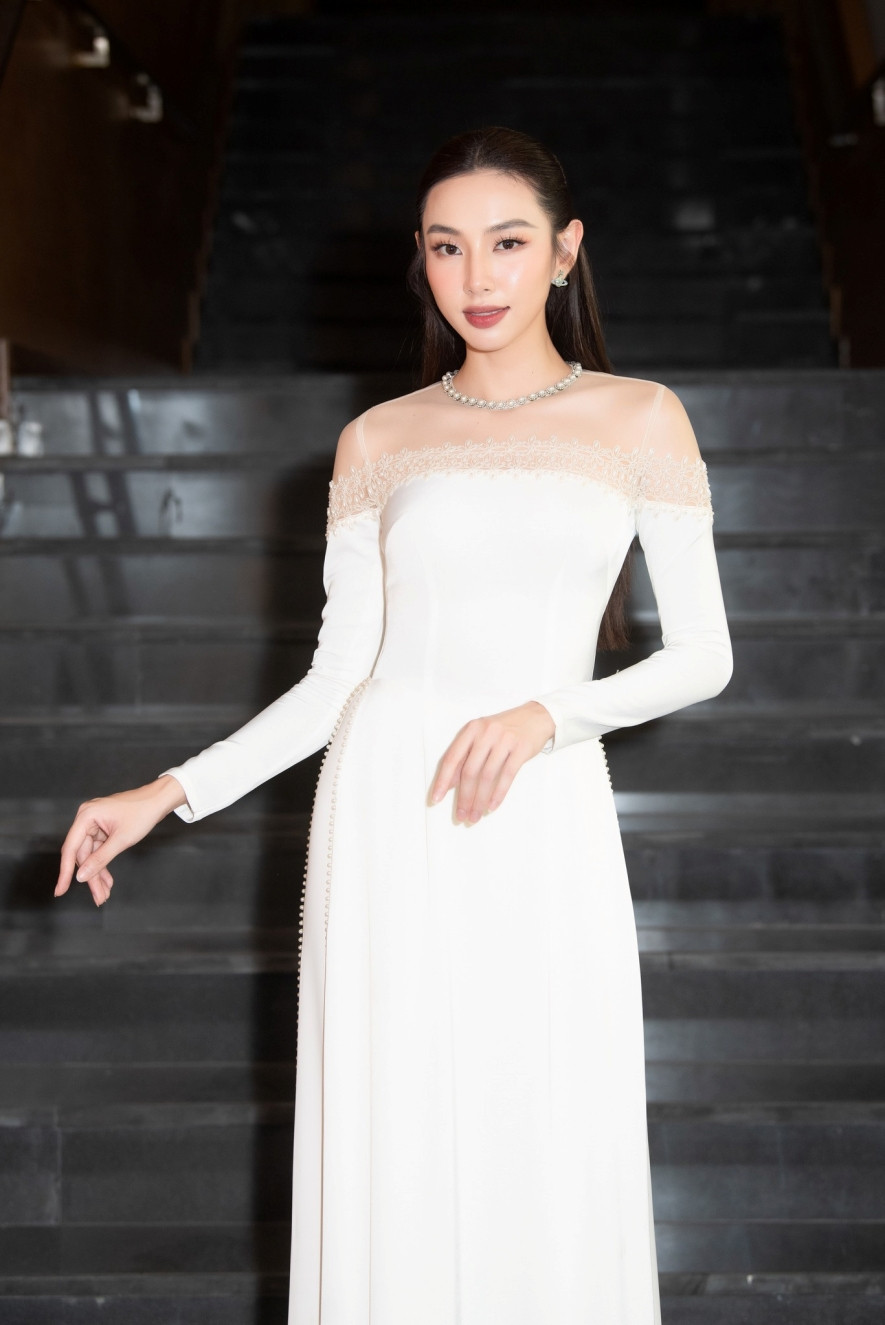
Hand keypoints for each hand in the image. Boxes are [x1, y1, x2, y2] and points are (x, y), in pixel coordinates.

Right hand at [54, 775, 186, 907]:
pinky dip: (103, 864)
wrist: (158, 800)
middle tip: (98, 897)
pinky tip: (107, 880)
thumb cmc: (142, 813)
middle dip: (90, 877)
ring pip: (91, 855)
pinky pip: (99, 850)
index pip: (70, 848)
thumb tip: (81, 876)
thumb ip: (100, 859)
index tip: (60, 891)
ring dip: (97, 874)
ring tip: (104, 893)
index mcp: (86, 816)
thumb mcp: (121, 840)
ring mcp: (95, 823)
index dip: (65, 872)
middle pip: (82, 855)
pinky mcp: (103, 828)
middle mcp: (87, 818)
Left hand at [428, 701, 554, 823]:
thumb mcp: (481, 736)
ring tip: (475, 816)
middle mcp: (486, 733)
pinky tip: (492, 806)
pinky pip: (507, 775)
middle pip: (470, 771)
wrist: (535, 717)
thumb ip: (465, 756)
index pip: (452, 758)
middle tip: (462, 816)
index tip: (436, 799)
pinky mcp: (521, 748)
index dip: (442, 781)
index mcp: (471, 729)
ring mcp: (504, 740)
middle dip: (464, 797)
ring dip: (479, 800)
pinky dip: (498, 794)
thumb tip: (449, 783)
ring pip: (487, 776)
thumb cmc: (504, 729)